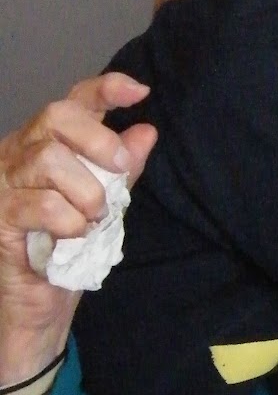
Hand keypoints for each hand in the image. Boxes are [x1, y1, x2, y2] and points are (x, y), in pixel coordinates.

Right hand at [0, 74, 156, 383]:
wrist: (37, 306)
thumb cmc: (67, 249)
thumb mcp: (103, 204)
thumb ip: (122, 170)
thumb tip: (146, 132)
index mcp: (47, 144)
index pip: (72, 101)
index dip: (105, 88)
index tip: (140, 91)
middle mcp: (18, 153)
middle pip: (56, 116)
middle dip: (99, 140)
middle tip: (119, 171)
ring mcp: (3, 182)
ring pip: (49, 159)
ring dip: (87, 191)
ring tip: (93, 217)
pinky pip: (42, 205)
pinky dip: (70, 221)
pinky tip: (74, 236)